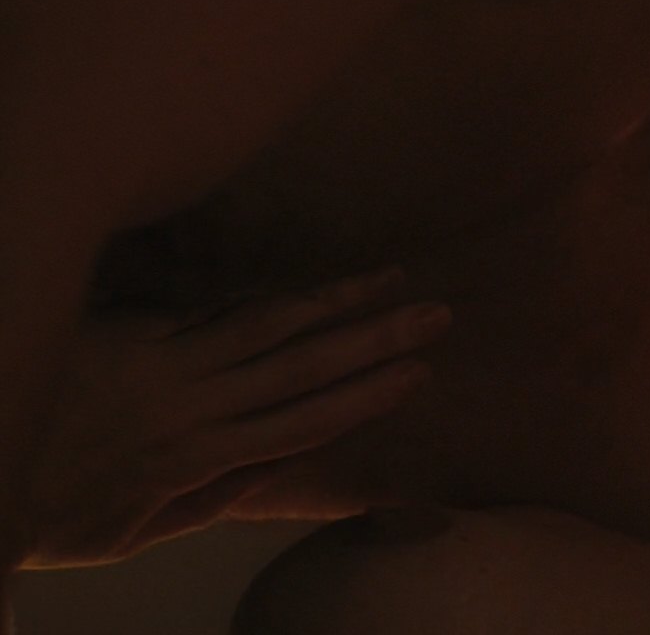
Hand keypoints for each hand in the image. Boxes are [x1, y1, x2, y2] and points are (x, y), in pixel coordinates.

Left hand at [11, 269, 447, 568]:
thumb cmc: (53, 518)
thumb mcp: (135, 534)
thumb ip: (211, 498)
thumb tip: (282, 464)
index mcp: (197, 459)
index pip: (305, 420)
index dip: (368, 394)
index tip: (420, 372)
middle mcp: (188, 404)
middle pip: (301, 363)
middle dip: (375, 336)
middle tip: (435, 311)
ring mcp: (155, 360)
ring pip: (260, 321)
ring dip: (331, 299)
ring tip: (386, 277)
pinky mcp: (120, 330)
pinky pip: (202, 309)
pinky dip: (255, 297)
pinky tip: (297, 287)